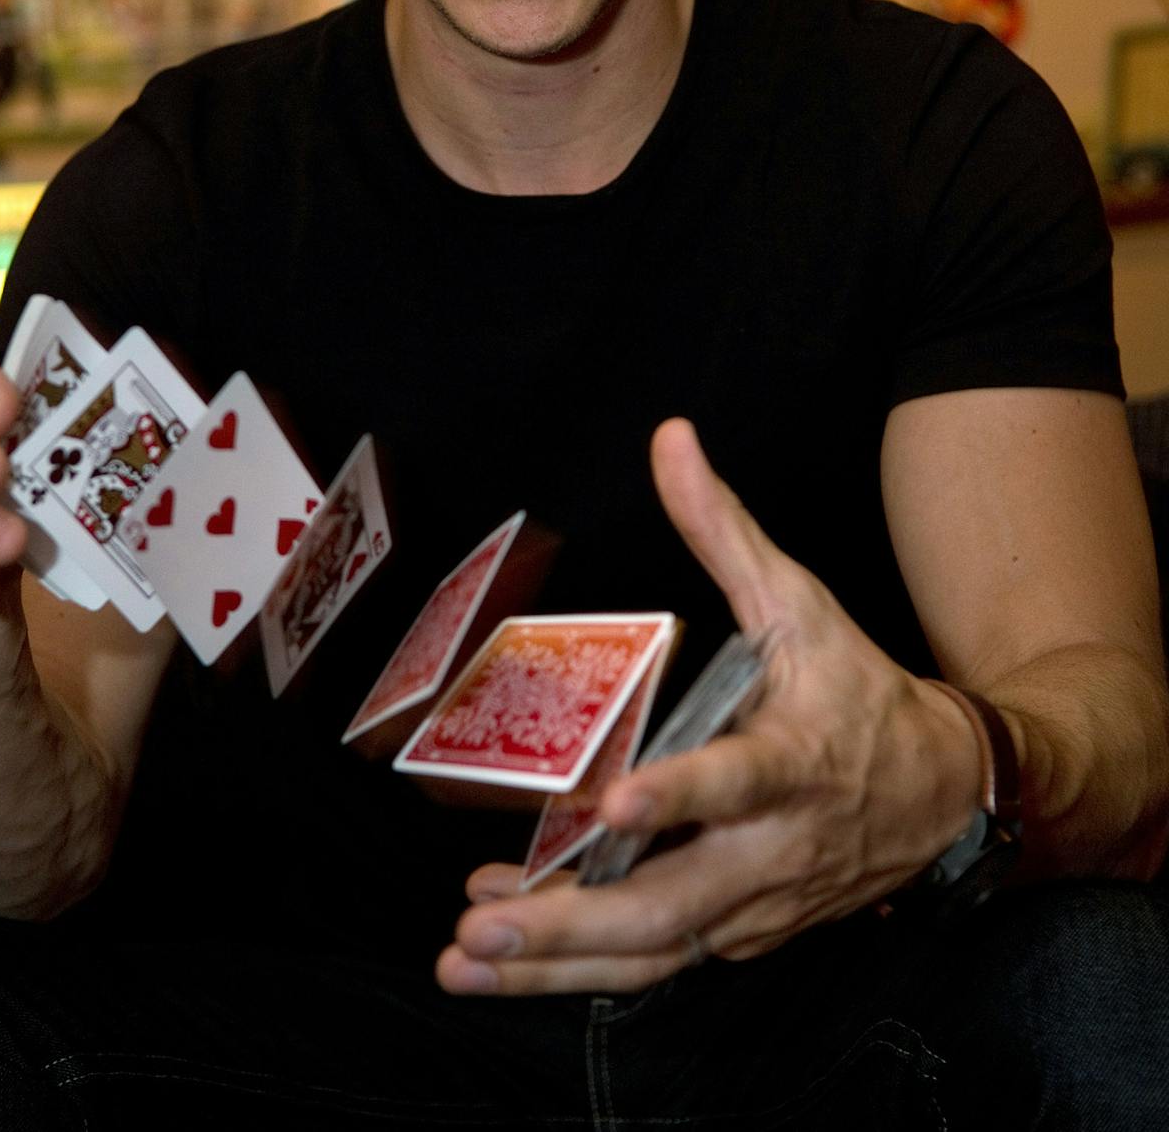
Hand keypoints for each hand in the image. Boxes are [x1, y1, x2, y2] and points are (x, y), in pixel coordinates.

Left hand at [437, 417, 983, 994]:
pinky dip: (582, 969)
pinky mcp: (742, 935)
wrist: (945, 794)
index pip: (736, 780)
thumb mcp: (799, 601)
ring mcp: (756, 904)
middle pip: (672, 904)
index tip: (614, 804)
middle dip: (572, 922)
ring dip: (556, 964)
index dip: (679, 796)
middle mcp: (774, 847)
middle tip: (482, 923)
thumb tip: (672, 440)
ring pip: (654, 953)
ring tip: (463, 959)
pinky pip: (659, 964)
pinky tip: (508, 950)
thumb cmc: (860, 692)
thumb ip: (724, 529)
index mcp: (795, 758)